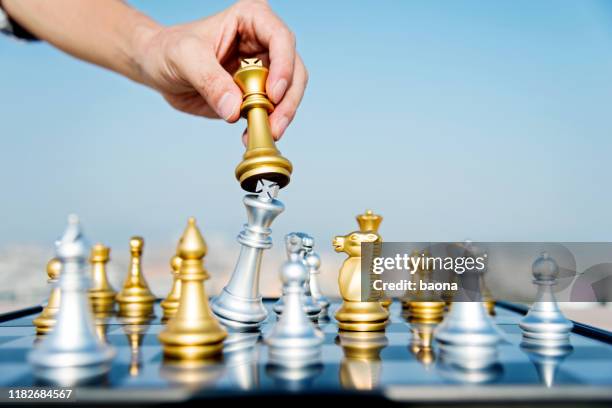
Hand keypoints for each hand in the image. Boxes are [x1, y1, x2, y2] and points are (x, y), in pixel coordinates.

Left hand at [134, 0, 306, 140]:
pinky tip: (250, 135)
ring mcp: (263, 68)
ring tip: (265, 132)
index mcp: (251, 19)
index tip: (273, 94)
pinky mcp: (256, 92)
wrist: (157, 67)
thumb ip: (209, 80)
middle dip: (288, 100)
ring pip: (289, 92)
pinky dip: (267, 124)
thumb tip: (235, 110)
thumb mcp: (184, 58)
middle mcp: (263, 42)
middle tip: (275, 124)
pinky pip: (272, 110)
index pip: (281, 39)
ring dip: (281, 116)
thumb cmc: (167, 49)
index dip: (284, 67)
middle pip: (293, 69)